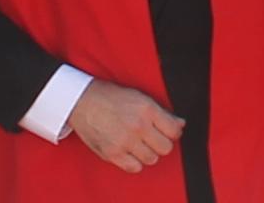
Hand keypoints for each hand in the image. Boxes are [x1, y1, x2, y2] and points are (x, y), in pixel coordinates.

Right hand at [64, 83, 184, 172]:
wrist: (83, 101)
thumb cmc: (111, 97)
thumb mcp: (139, 97)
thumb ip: (161, 112)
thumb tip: (180, 124)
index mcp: (147, 109)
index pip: (174, 130)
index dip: (175, 132)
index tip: (170, 131)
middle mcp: (138, 126)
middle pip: (165, 148)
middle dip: (163, 143)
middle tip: (155, 138)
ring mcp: (124, 142)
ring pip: (151, 159)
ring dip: (149, 153)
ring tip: (141, 144)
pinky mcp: (112, 154)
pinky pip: (134, 167)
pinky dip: (135, 162)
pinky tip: (131, 152)